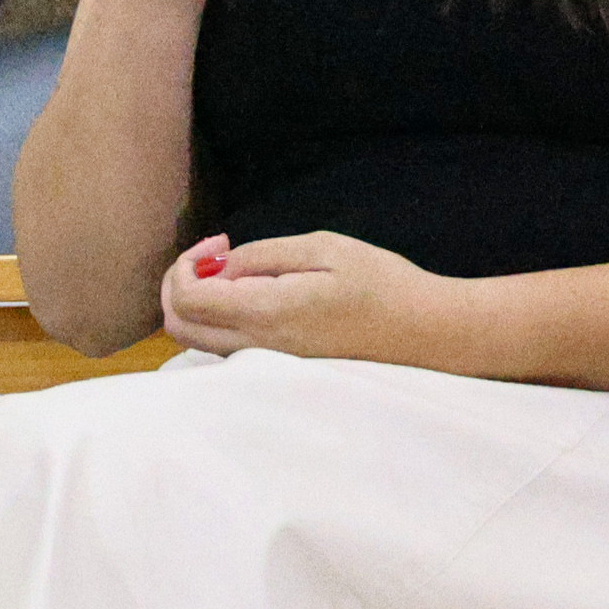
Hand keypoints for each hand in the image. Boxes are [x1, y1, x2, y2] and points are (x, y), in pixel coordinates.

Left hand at [156, 228, 470, 369]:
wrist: (428, 332)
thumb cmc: (383, 283)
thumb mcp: (323, 248)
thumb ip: (261, 256)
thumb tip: (218, 267)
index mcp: (268, 314)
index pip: (188, 301)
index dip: (185, 265)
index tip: (220, 240)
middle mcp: (260, 348)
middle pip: (180, 327)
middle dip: (179, 285)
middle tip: (215, 254)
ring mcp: (270, 363)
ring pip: (200, 340)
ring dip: (198, 302)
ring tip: (235, 268)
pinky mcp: (281, 368)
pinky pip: (227, 348)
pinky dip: (218, 318)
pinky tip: (251, 291)